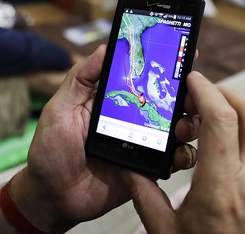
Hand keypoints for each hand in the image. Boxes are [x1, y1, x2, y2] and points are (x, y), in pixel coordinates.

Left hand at [12, 45, 198, 232]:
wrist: (51, 197)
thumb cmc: (50, 150)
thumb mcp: (60, 108)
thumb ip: (80, 79)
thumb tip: (104, 47)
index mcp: (113, 100)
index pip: (143, 78)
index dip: (164, 67)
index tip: (184, 54)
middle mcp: (132, 119)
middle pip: (168, 102)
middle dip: (187, 96)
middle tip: (194, 93)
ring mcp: (141, 144)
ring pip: (177, 129)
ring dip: (188, 123)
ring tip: (184, 125)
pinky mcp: (146, 169)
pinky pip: (172, 161)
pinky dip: (182, 155)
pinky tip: (178, 154)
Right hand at [128, 72, 244, 233]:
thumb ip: (144, 197)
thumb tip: (130, 169)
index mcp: (220, 188)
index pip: (221, 119)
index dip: (207, 90)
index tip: (191, 78)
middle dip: (225, 91)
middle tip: (199, 91)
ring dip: (234, 113)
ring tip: (205, 117)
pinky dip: (242, 137)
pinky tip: (219, 150)